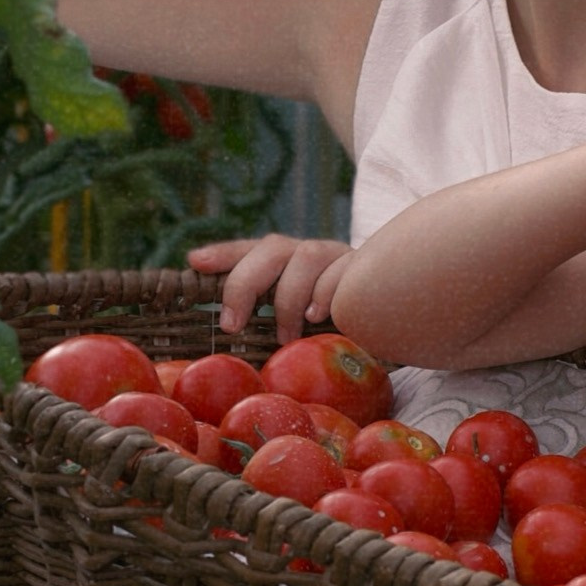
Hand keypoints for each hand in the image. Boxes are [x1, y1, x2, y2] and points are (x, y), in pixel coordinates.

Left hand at [188, 235, 352, 335]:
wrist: (389, 317)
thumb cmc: (331, 330)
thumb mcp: (295, 325)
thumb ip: (268, 321)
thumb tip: (229, 331)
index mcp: (287, 262)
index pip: (250, 250)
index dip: (223, 254)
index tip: (195, 262)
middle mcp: (309, 253)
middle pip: (272, 248)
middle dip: (245, 283)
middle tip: (231, 325)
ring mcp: (338, 257)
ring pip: (306, 257)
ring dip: (288, 299)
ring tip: (285, 337)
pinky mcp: (365, 269)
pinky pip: (340, 274)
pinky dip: (324, 295)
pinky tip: (317, 318)